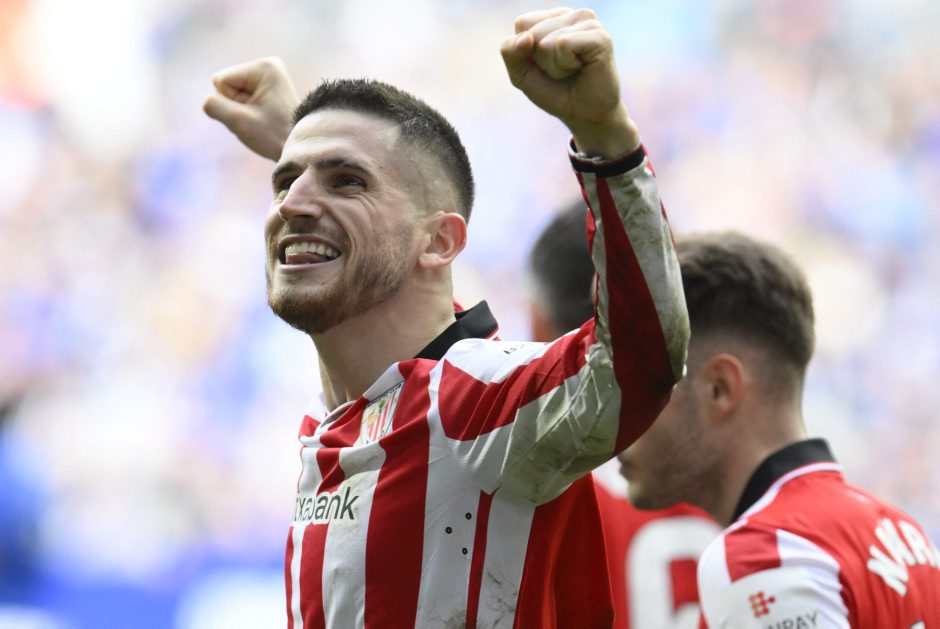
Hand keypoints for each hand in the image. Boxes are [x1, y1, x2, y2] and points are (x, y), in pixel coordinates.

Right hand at [203, 57, 300, 160]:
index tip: (256, 116)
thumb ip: (214, 106)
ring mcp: (269, 77)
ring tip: (264, 122)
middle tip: (259, 121)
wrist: (302, 149)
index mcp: (263, 67)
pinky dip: (249, 113)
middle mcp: (268, 65)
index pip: (221, 81)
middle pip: (226, 86)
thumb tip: (208, 100)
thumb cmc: (274, 136)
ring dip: (242, 112)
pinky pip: (243, 100)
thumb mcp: (239, 122)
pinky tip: (265, 120)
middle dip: (237, 108)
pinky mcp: (269, 88)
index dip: (231, 104)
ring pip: (233, 95)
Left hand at [500, 8, 638, 157]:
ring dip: (555, 66)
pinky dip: (566, 64)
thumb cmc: (555, 92)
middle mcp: (572, 15)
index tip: (546, 65)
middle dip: (542, 61)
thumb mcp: (522, 75)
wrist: (585, 116)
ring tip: (572, 70)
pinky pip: (563, 44)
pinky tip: (581, 68)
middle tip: (562, 72)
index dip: (527, 53)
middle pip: (533, 33)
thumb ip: (511, 53)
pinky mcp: (600, 36)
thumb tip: (525, 37)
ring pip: (547, 41)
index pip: (522, 24)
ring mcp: (589, 23)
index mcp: (554, 17)